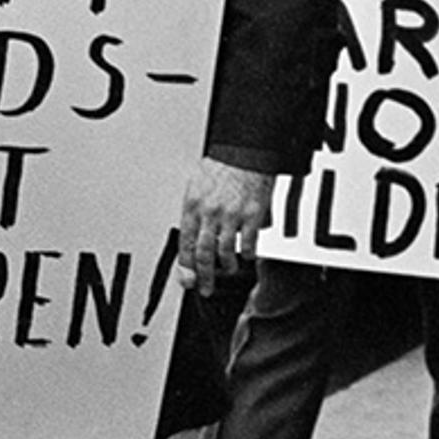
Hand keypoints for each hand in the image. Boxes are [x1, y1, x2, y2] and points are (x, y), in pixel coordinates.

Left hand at [176, 157, 274, 290]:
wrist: (247, 150)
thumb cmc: (223, 164)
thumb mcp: (197, 186)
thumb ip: (195, 212)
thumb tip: (193, 235)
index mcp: (193, 205)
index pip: (185, 244)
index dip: (186, 266)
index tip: (187, 279)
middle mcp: (210, 212)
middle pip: (202, 253)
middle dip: (203, 276)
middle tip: (205, 288)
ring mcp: (231, 215)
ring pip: (224, 252)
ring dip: (226, 266)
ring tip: (228, 269)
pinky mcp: (253, 214)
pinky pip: (248, 243)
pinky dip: (247, 254)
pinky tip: (247, 256)